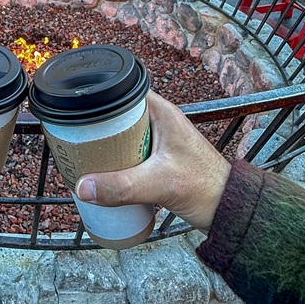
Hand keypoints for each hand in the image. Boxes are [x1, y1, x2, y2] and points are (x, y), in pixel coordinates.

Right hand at [75, 90, 230, 233]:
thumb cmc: (205, 188)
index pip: (123, 94)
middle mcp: (160, 122)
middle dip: (97, 130)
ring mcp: (160, 141)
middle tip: (76, 142)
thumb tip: (84, 187)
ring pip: (123, 137)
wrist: (228, 209)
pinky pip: (130, 154)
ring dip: (106, 148)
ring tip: (84, 158)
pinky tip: (104, 174)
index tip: (78, 115)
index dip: (99, 100)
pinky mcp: (160, 160)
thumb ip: (121, 186)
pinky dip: (116, 161)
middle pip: (119, 117)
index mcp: (162, 113)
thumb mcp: (158, 184)